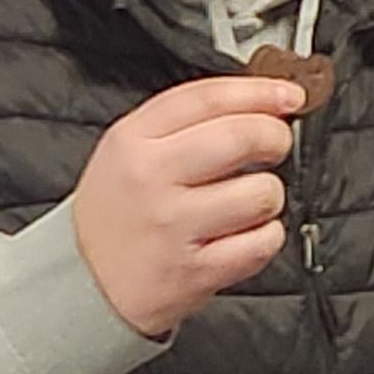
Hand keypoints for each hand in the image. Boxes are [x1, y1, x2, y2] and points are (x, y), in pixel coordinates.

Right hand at [71, 75, 303, 338]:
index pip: (208, 98)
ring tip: (248, 202)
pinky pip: (262, 242)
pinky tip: (244, 234)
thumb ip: (187, 121)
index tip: (289, 95)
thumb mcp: (130, 151)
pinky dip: (266, 237)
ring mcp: (172, 226)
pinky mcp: (194, 271)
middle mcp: (150, 179)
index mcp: (132, 140)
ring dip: (269, 195)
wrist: (84, 282)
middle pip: (241, 137)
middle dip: (276, 137)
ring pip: (261, 192)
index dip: (260, 91)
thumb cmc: (119, 212)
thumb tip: (262, 100)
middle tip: (276, 145)